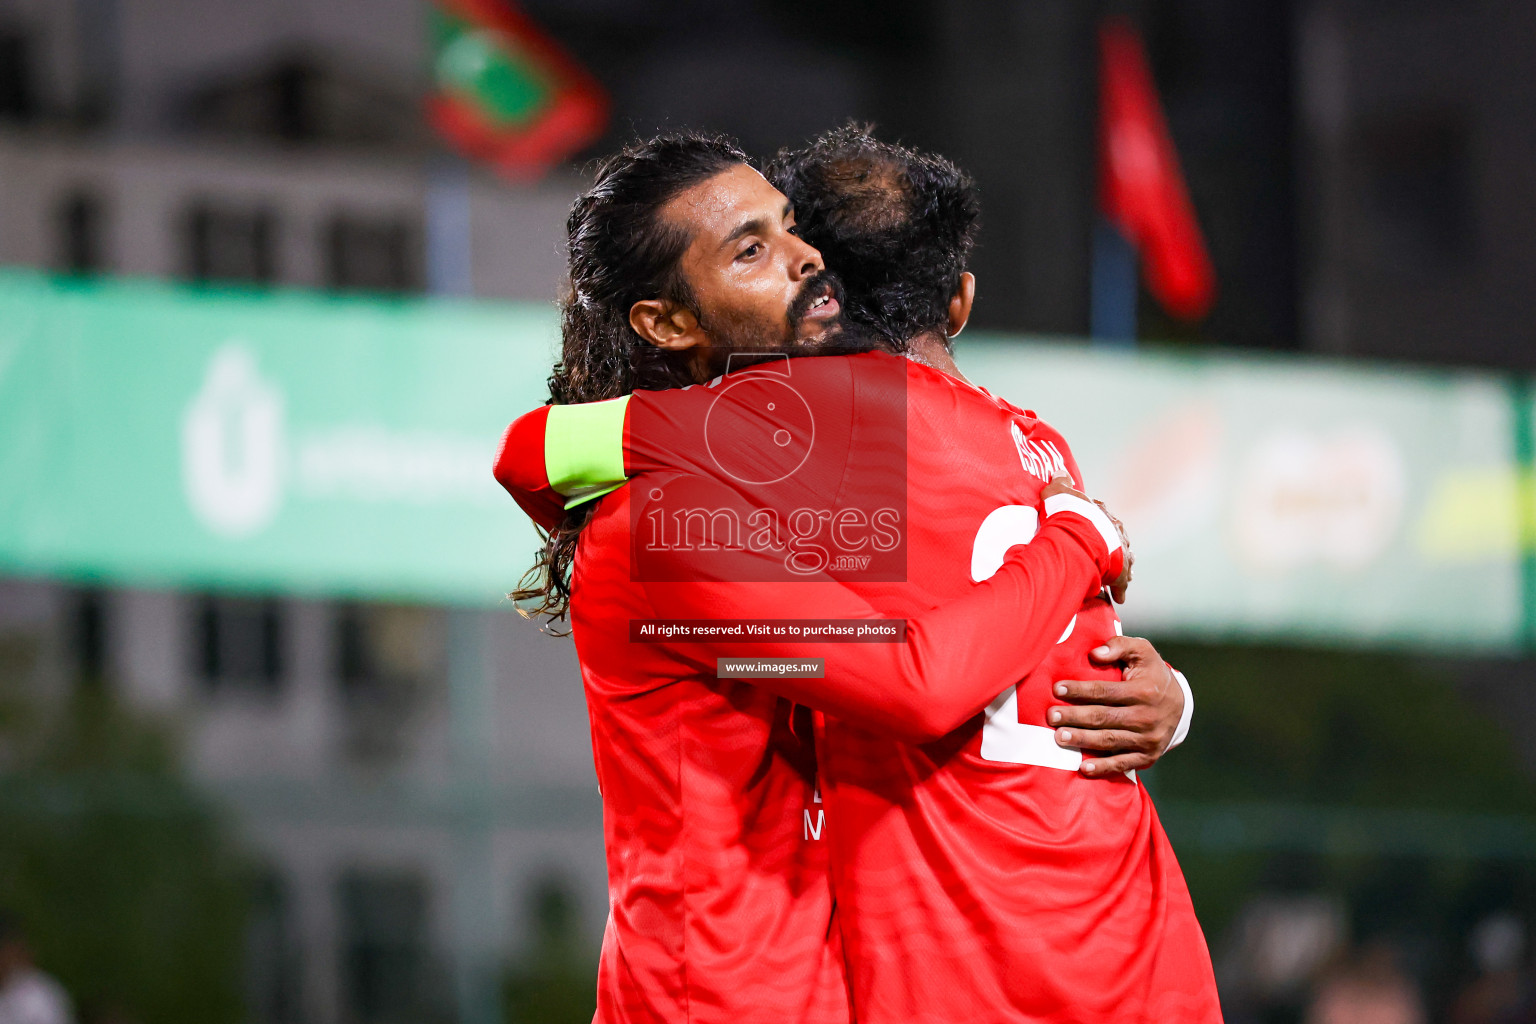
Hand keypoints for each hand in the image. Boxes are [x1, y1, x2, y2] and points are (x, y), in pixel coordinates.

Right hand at [1040, 476, 1133, 601]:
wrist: (1080, 535)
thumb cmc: (1070, 514)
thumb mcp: (1059, 493)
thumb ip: (1060, 484)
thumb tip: (1060, 473)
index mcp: (1103, 514)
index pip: (1104, 518)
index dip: (1097, 524)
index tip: (1093, 530)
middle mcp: (1116, 532)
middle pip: (1117, 540)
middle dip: (1112, 547)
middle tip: (1104, 556)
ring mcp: (1121, 552)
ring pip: (1124, 560)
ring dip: (1118, 568)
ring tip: (1111, 577)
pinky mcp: (1122, 571)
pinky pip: (1122, 583)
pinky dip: (1120, 589)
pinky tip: (1117, 597)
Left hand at [1047, 635, 1182, 775]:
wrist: (1181, 705)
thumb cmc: (1152, 674)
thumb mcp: (1142, 651)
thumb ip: (1119, 646)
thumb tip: (1095, 654)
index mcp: (1143, 691)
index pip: (1105, 691)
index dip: (1080, 690)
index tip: (1057, 689)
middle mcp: (1146, 717)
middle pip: (1103, 717)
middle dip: (1075, 717)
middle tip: (1052, 716)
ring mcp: (1147, 739)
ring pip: (1109, 740)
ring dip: (1082, 740)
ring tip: (1059, 738)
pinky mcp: (1147, 756)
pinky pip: (1123, 763)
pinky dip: (1103, 767)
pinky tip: (1084, 768)